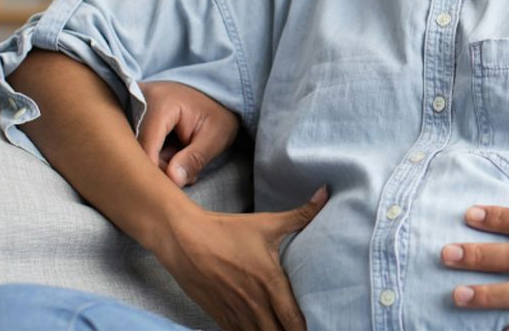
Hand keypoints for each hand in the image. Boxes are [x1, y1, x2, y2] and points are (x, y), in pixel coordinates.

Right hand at [137, 81, 239, 186]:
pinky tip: (170, 153)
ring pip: (133, 149)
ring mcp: (129, 106)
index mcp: (159, 103)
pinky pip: (133, 143)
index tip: (176, 184)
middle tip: (185, 173)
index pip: (146, 147)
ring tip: (181, 159)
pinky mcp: (128, 114)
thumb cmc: (216, 114)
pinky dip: (152, 154)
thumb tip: (173, 180)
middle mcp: (137, 101)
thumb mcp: (215, 136)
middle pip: (135, 150)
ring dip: (157, 162)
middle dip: (160, 168)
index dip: (159, 172)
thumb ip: (195, 158)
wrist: (212, 94)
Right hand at [156, 186, 327, 330]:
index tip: (318, 325)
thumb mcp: (267, 223)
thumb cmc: (227, 230)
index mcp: (269, 282)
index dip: (306, 327)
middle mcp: (253, 302)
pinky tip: (259, 328)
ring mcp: (234, 311)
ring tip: (282, 329)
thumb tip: (326, 192)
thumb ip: (301, 213)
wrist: (183, 239)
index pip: (293, 319)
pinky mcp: (218, 314)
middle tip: (301, 329)